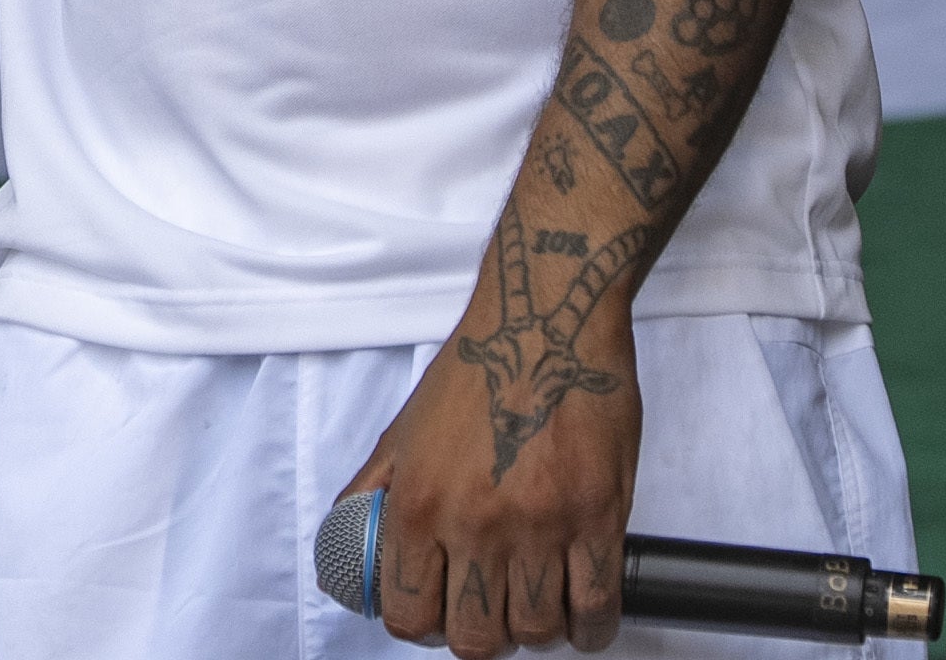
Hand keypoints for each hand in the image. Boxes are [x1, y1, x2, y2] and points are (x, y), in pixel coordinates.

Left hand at [337, 309, 639, 653]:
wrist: (547, 317)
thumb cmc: (480, 368)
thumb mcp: (404, 430)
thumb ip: (373, 494)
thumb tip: (346, 545)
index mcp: (420, 504)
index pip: (408, 615)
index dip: (422, 626)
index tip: (438, 614)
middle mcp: (476, 523)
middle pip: (475, 638)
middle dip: (480, 633)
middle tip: (491, 608)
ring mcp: (542, 524)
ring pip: (537, 631)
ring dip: (535, 627)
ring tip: (536, 599)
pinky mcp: (599, 515)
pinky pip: (596, 609)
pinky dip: (589, 626)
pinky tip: (581, 609)